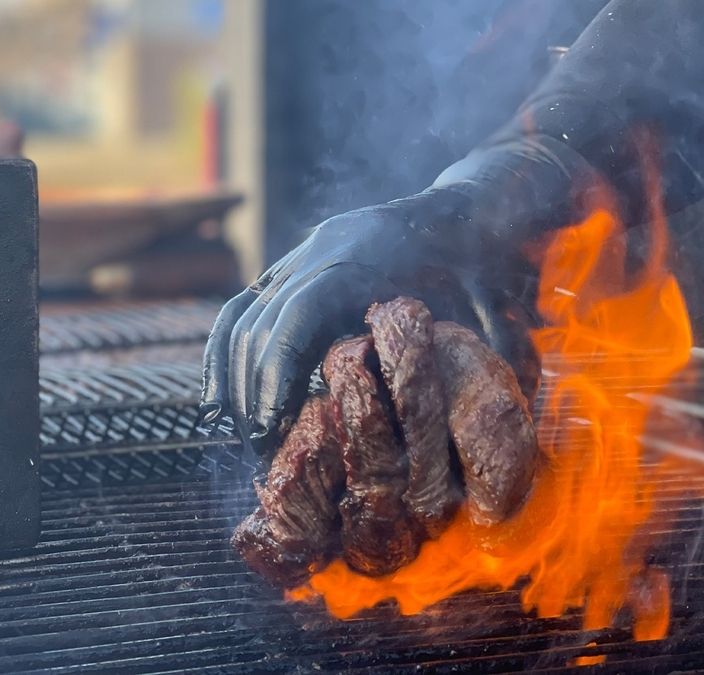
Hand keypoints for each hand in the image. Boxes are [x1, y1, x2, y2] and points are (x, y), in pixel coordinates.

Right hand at [200, 186, 541, 457]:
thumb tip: (475, 423)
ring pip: (241, 317)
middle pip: (261, 322)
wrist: (462, 211)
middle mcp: (318, 250)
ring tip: (245, 439)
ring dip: (235, 380)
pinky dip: (224, 355)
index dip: (276, 373)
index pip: (296, 314)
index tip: (270, 429)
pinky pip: (239, 310)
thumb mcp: (483, 306)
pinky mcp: (287, 268)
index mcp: (361, 254)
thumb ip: (475, 357)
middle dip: (252, 392)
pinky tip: (221, 402)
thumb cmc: (477, 264)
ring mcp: (298, 256)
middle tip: (259, 454)